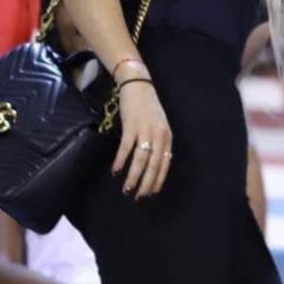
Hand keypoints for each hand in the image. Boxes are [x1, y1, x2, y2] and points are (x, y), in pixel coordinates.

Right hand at [112, 80, 172, 199]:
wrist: (138, 85)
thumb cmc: (147, 108)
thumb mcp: (158, 126)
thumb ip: (157, 143)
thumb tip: (153, 164)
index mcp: (167, 137)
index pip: (165, 164)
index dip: (159, 180)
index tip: (153, 194)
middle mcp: (159, 135)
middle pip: (154, 164)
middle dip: (147, 183)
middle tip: (140, 198)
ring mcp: (146, 130)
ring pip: (141, 159)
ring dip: (134, 176)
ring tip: (128, 189)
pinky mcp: (132, 125)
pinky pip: (127, 147)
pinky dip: (121, 160)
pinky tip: (116, 170)